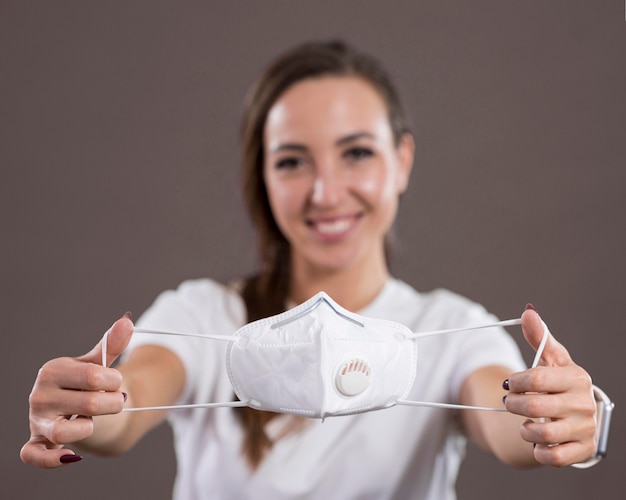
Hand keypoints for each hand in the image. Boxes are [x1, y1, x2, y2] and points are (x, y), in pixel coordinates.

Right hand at [20, 313, 133, 467]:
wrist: (80, 407)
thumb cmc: (88, 382)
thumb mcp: (99, 362)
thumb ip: (112, 344)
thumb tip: (126, 321)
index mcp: (53, 370)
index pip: (93, 377)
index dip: (114, 382)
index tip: (115, 382)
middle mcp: (39, 395)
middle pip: (88, 404)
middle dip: (112, 404)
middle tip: (114, 401)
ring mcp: (37, 420)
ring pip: (66, 431)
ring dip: (89, 428)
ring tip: (92, 420)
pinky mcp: (37, 442)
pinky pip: (33, 455)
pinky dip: (50, 459)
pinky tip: (72, 456)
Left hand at [504, 306, 596, 465]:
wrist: (571, 414)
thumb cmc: (557, 382)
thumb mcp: (550, 359)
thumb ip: (538, 337)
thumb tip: (529, 311)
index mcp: (576, 377)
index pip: (535, 378)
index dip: (515, 382)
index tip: (509, 384)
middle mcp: (584, 404)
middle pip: (536, 406)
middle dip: (513, 404)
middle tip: (508, 402)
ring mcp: (584, 429)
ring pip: (544, 434)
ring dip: (524, 429)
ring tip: (523, 422)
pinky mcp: (581, 451)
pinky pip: (554, 457)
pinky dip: (538, 450)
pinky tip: (535, 440)